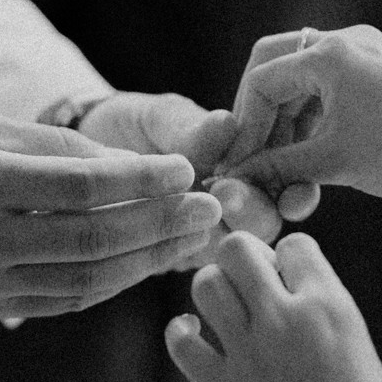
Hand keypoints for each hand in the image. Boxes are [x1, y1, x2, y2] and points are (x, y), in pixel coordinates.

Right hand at [0, 118, 221, 321]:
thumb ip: (51, 149)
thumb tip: (127, 169)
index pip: (81, 187)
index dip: (140, 181)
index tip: (184, 172)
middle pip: (92, 241)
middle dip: (160, 227)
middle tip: (210, 211)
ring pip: (82, 282)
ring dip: (143, 264)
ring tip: (187, 241)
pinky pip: (57, 302)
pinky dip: (105, 286)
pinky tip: (139, 267)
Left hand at [77, 91, 286, 244]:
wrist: (82, 144)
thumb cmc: (133, 124)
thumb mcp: (161, 117)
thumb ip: (192, 127)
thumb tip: (227, 124)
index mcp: (250, 167)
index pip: (289, 188)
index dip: (298, 195)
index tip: (291, 194)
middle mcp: (233, 208)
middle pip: (265, 225)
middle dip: (253, 211)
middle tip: (224, 191)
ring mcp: (201, 237)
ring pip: (229, 249)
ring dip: (218, 233)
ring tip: (192, 207)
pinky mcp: (167, 258)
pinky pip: (183, 265)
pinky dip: (178, 252)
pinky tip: (163, 233)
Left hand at [166, 231, 381, 381]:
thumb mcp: (360, 351)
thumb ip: (323, 318)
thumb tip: (291, 299)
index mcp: (331, 305)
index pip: (294, 244)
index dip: (286, 258)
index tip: (288, 282)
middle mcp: (286, 318)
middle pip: (237, 249)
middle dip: (240, 260)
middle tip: (249, 288)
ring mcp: (250, 353)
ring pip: (205, 284)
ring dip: (211, 292)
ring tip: (224, 314)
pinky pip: (180, 342)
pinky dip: (182, 333)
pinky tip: (194, 339)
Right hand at [220, 26, 381, 201]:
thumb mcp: (334, 163)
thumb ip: (277, 168)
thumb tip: (233, 180)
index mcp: (330, 55)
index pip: (260, 82)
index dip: (243, 126)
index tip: (238, 164)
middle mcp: (344, 40)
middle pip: (273, 62)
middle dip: (256, 109)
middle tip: (250, 150)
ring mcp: (364, 49)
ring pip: (300, 72)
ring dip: (284, 113)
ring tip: (280, 160)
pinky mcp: (379, 65)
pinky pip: (327, 80)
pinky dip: (310, 111)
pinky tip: (309, 148)